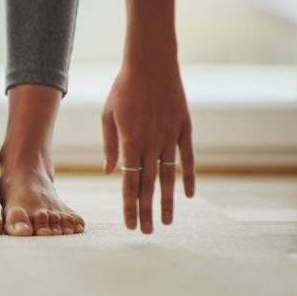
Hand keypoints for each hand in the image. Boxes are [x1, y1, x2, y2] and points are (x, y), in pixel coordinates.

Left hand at [102, 45, 194, 233]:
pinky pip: (187, 158)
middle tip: (147, 232)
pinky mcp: (184, 128)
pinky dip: (188, 177)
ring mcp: (169, 136)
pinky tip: (188, 195)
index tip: (129, 224)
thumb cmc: (123, 89)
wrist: (150, 63)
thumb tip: (111, 172)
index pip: (128, 181)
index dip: (129, 205)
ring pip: (169, 176)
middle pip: (148, 184)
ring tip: (167, 221)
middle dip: (146, 210)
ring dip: (168, 201)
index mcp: (129, 141)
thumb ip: (110, 146)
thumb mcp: (108, 116)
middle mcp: (150, 143)